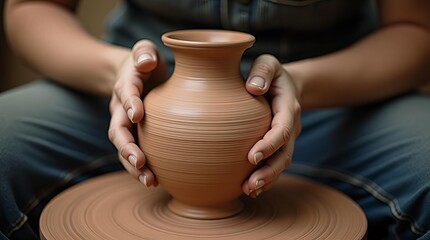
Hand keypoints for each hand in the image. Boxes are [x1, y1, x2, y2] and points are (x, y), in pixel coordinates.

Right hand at [108, 40, 167, 186]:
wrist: (133, 75)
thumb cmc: (144, 62)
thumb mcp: (144, 50)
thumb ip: (144, 52)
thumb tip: (146, 63)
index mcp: (127, 84)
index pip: (126, 93)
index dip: (130, 102)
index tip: (138, 115)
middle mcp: (120, 107)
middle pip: (117, 129)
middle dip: (127, 146)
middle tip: (140, 161)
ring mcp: (124, 124)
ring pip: (123, 147)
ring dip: (133, 165)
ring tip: (149, 181)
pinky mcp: (132, 135)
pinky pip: (132, 153)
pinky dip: (140, 169)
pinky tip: (154, 181)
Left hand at [242, 54, 301, 197]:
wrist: (284, 86)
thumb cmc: (270, 74)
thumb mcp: (269, 63)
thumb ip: (262, 70)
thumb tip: (253, 88)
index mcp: (288, 107)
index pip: (281, 130)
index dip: (269, 145)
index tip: (252, 156)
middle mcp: (291, 126)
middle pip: (284, 154)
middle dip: (269, 171)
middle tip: (251, 184)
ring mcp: (287, 139)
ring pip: (281, 164)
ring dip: (267, 179)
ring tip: (249, 190)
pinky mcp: (279, 146)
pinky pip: (275, 165)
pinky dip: (266, 178)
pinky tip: (251, 189)